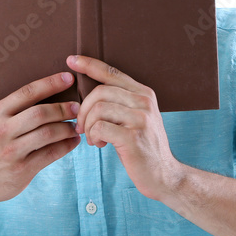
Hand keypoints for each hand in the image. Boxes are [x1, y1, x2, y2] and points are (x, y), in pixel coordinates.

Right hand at [0, 72, 79, 204]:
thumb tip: (49, 93)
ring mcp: (12, 151)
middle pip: (40, 113)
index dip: (50, 84)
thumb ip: (13, 110)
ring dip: (67, 128)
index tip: (68, 78)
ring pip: (48, 134)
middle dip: (63, 108)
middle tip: (77, 107)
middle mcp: (2, 131)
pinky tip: (73, 141)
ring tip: (76, 126)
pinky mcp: (22, 170)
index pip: (27, 93)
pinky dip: (66, 146)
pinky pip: (51, 154)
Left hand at [67, 55, 184, 200]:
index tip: (72, 60)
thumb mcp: (137, 119)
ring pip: (98, 109)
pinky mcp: (133, 137)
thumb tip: (89, 96)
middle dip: (83, 110)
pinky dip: (93, 136)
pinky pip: (100, 127)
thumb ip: (119, 103)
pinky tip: (100, 144)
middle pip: (100, 92)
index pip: (112, 72)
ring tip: (93, 138)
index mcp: (144, 93)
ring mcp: (141, 118)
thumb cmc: (143, 147)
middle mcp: (144, 101)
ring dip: (88, 125)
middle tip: (82, 127)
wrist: (164, 175)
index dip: (89, 65)